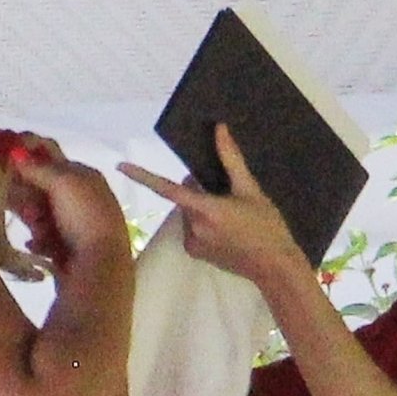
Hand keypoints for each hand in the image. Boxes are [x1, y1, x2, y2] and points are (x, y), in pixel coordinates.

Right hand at [10, 150, 128, 273]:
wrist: (102, 265)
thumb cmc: (85, 217)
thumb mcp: (63, 184)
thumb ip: (38, 168)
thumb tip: (16, 152)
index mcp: (86, 175)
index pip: (51, 156)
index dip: (26, 156)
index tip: (2, 160)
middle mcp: (83, 196)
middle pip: (42, 186)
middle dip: (28, 194)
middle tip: (25, 205)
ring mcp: (77, 222)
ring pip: (41, 212)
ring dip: (34, 219)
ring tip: (37, 230)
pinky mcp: (70, 246)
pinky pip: (45, 237)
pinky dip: (40, 240)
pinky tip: (38, 245)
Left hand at [120, 124, 303, 287]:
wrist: (275, 266)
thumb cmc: (267, 226)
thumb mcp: (251, 189)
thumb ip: (230, 159)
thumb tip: (219, 128)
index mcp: (207, 209)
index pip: (167, 188)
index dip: (143, 176)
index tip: (121, 166)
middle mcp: (194, 227)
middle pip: (185, 196)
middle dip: (199, 191)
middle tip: (227, 195)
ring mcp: (193, 242)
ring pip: (189, 212)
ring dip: (202, 208)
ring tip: (231, 217)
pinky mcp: (195, 253)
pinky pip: (192, 228)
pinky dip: (203, 224)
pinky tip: (226, 230)